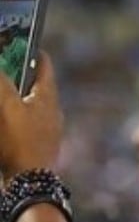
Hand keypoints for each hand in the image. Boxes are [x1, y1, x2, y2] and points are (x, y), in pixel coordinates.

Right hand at [0, 52, 61, 177]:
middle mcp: (51, 110)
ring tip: (4, 88)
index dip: (30, 49)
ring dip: (14, 92)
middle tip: (5, 62)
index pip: (43, 64)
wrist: (29, 183)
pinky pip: (25, 119)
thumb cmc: (20, 142)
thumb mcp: (6, 106)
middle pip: (34, 83)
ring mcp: (46, 128)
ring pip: (29, 102)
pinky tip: (4, 114)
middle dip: (18, 71)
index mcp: (48, 97)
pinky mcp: (37, 143)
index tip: (18, 38)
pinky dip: (14, 111)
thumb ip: (1, 81)